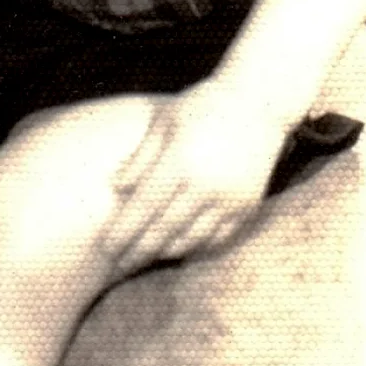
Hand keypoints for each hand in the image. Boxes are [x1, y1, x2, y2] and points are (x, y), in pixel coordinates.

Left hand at [99, 84, 288, 273]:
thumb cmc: (204, 106)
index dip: (122, 231)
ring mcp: (229, 199)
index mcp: (180, 161)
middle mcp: (206, 186)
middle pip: (164, 231)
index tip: (105, 247)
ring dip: (165, 251)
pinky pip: (218, 238)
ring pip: (191, 240)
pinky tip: (181, 247)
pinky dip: (196, 246)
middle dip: (138, 251)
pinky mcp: (247, 206)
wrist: (260, 103)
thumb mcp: (165, 121)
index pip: (143, 207)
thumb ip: (141, 157)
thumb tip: (115, 187)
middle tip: (119, 262)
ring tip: (145, 256)